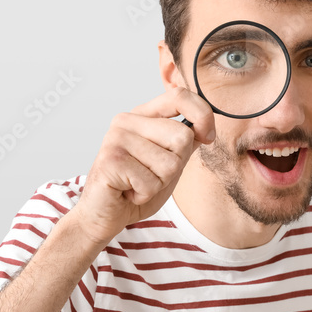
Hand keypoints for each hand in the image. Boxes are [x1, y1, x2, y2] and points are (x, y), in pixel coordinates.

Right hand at [69, 86, 215, 248]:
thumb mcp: (168, 162)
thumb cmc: (135, 188)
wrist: (103, 215)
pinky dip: (144, 195)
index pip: (179, 96)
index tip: (207, 137)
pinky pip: (151, 182)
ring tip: (137, 184)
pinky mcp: (111, 160)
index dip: (203, 115)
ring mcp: (116, 139)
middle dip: (175, 166)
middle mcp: (126, 121)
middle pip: (182, 136)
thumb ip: (183, 143)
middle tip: (150, 175)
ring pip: (170, 164)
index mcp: (142, 116)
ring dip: (158, 183)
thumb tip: (205, 128)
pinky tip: (128, 192)